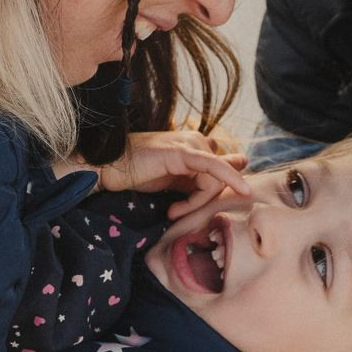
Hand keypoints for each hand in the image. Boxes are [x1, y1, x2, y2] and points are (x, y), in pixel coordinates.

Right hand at [96, 129, 251, 216]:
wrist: (109, 168)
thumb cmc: (137, 174)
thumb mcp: (176, 181)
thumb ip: (201, 181)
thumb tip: (233, 177)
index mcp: (196, 146)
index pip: (224, 171)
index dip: (216, 193)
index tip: (191, 209)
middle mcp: (196, 140)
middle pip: (221, 178)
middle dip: (204, 201)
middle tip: (177, 212)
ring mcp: (190, 143)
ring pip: (215, 180)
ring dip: (197, 202)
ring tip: (173, 210)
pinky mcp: (182, 152)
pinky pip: (214, 167)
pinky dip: (229, 179)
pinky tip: (241, 190)